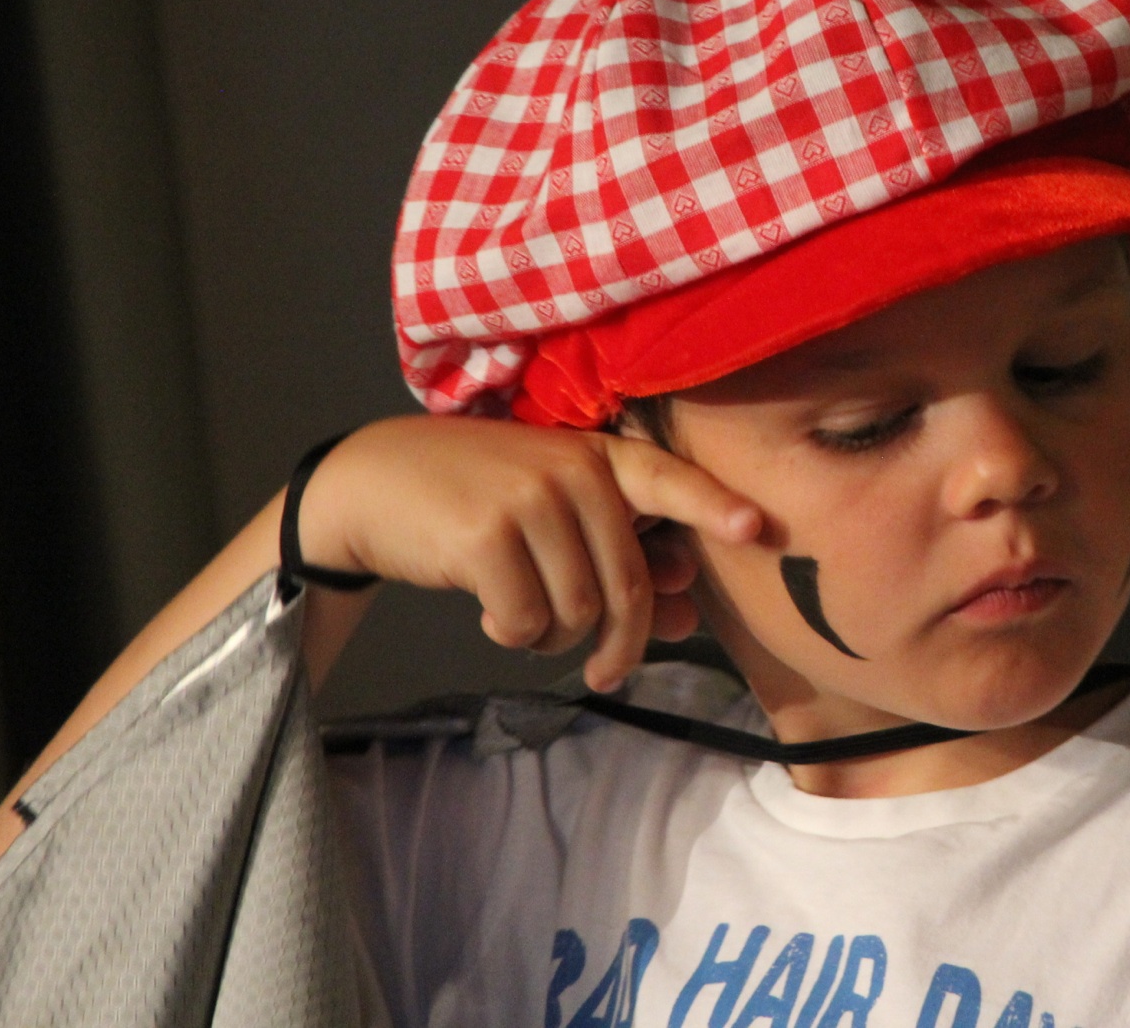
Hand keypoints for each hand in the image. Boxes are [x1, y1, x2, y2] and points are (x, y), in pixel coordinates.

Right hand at [295, 414, 759, 690]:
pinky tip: (488, 615)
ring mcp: (528, 499)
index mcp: (597, 457)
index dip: (711, 504)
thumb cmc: (479, 499)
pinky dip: (512, 636)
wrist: (374, 481)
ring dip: (554, 638)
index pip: (666, 477)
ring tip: (524, 618)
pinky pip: (526, 622)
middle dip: (623, 641)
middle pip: (627, 582)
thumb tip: (686, 614)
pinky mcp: (485, 537)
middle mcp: (571, 470)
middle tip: (605, 673)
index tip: (755, 527)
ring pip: (578, 610)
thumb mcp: (553, 506)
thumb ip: (619, 551)